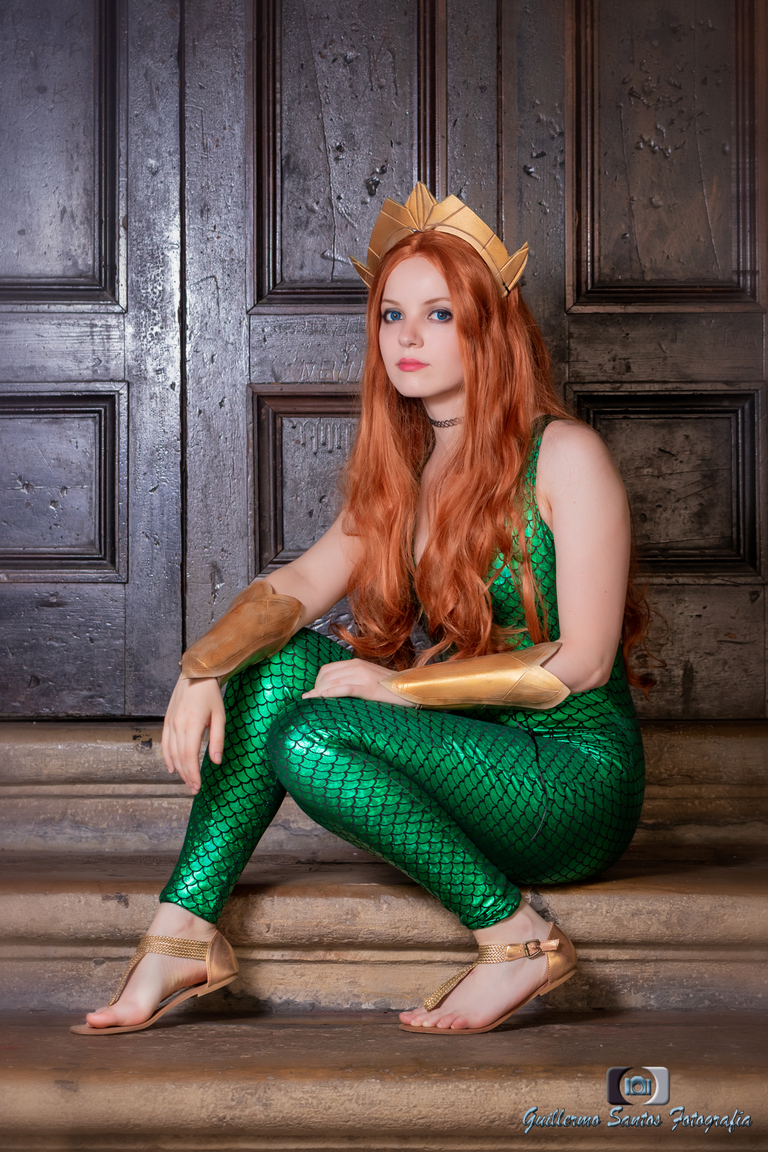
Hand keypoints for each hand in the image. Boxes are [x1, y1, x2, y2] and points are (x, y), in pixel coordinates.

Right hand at [161, 675, 225, 794]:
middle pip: (179, 758)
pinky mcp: (166, 721)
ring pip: (171, 753)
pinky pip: (164, 743)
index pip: (190, 756)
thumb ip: (218, 739)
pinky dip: (167, 757)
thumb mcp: (220, 715)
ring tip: (186, 781)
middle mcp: (178, 725)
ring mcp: (170, 723)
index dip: (192, 774)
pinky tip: (172, 768)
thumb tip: (216, 762)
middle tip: (194, 789)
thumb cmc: (210, 695)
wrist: (195, 674)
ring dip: (178, 769)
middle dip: (186, 776)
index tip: (198, 786)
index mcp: (192, 724)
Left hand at [302, 658, 414, 706]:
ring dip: (319, 692)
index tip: (312, 695)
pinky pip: (345, 688)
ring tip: (312, 703)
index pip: (327, 669)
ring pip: (333, 681)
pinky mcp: (369, 688)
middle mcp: (358, 666)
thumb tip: (334, 690)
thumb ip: (353, 680)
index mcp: (356, 663)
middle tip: (311, 702)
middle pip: (327, 675)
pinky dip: (331, 692)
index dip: (317, 682)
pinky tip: (322, 698)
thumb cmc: (389, 689)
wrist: (412, 689)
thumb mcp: (368, 679)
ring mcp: (364, 676)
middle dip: (315, 689)